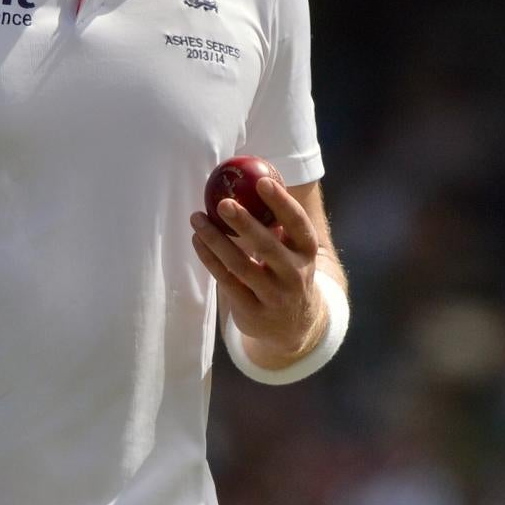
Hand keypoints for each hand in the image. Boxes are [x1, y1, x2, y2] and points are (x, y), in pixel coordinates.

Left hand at [190, 174, 324, 362]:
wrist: (292, 326)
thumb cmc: (286, 272)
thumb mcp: (293, 250)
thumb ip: (277, 223)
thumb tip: (249, 179)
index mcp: (307, 253)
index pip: (298, 224)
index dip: (282, 203)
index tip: (262, 181)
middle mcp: (295, 275)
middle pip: (268, 247)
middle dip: (245, 224)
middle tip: (223, 202)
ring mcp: (274, 296)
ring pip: (240, 266)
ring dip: (216, 240)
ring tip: (197, 218)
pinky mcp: (252, 311)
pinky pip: (227, 281)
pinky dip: (210, 259)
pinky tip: (197, 240)